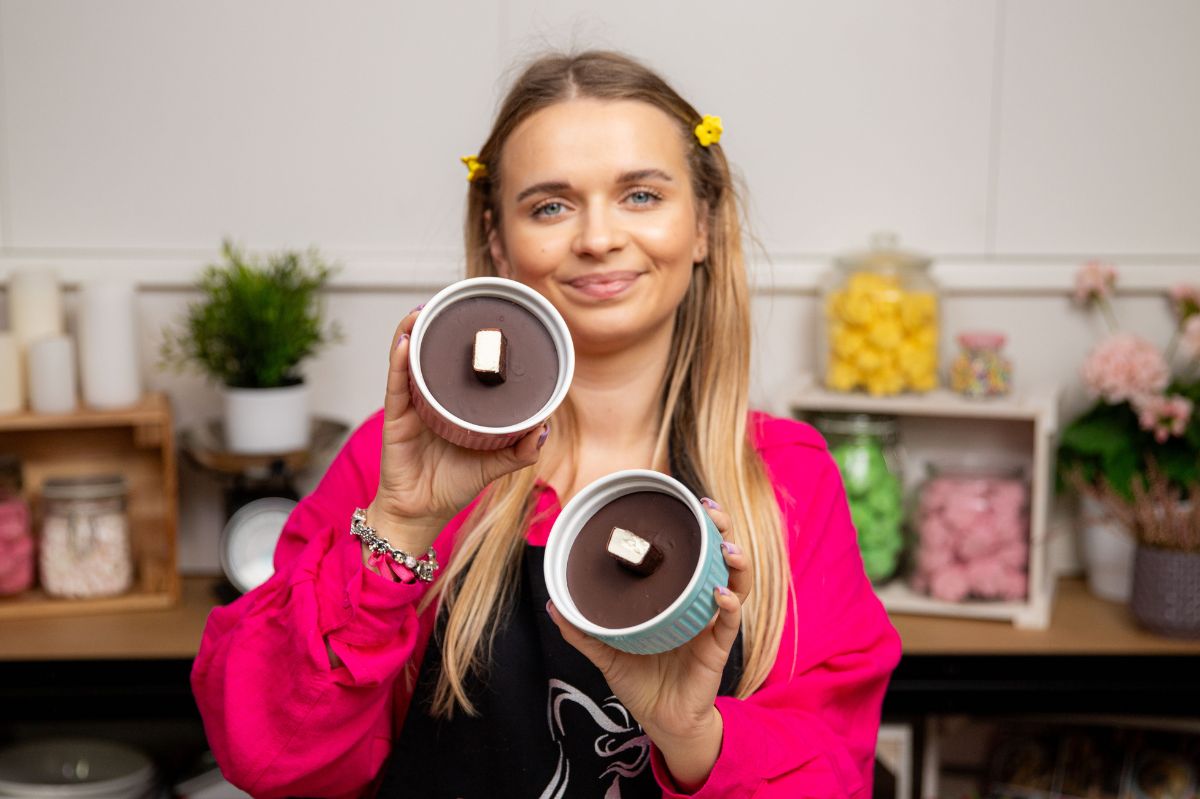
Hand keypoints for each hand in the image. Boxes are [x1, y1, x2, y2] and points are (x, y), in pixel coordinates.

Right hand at [367, 306, 548, 555]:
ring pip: (409, 360)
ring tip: (424, 310)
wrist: (421, 514)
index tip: (480, 315)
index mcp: (453, 406)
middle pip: (431, 354)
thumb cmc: (452, 486)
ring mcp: (411, 405)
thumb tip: (545, 429)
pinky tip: (405, 340)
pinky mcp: (396, 418)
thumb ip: (520, 450)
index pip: (459, 366)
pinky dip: (399, 361)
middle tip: (451, 301)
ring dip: (413, 332)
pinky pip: (396, 384)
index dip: (465, 341)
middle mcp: (431, 399)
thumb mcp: (494, 466)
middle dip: (438, 327)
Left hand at [546, 500, 750, 789]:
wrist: (662, 722)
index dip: (695, 525)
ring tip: (726, 548)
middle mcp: (698, 603)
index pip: (692, 552)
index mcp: (676, 597)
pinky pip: (729, 623)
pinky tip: (722, 594)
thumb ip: (582, 629)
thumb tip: (554, 603)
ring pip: (735, 583)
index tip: (690, 501)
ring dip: (735, 563)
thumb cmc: (641, 681)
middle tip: (711, 511)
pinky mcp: (716, 649)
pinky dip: (729, 606)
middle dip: (721, 531)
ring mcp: (710, 624)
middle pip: (719, 557)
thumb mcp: (607, 651)